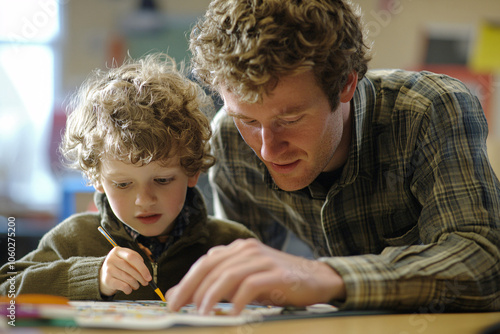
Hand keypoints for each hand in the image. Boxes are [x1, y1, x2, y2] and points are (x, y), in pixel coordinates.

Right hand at [99, 247, 151, 296]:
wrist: (102, 276)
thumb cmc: (118, 267)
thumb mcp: (125, 260)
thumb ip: (136, 263)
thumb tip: (147, 274)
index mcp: (118, 251)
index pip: (133, 257)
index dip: (143, 267)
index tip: (148, 276)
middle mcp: (111, 259)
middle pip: (131, 268)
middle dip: (141, 277)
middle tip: (146, 282)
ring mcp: (108, 269)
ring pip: (128, 278)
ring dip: (135, 284)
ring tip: (136, 285)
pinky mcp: (107, 280)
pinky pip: (123, 286)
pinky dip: (129, 289)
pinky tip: (129, 289)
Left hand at [166, 238, 344, 314]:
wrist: (317, 278)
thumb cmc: (277, 281)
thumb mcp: (245, 281)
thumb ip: (218, 284)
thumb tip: (181, 295)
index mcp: (238, 249)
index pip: (204, 262)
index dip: (185, 281)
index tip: (171, 302)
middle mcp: (247, 249)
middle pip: (211, 266)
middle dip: (190, 289)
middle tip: (178, 309)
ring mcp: (262, 259)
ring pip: (228, 275)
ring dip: (211, 296)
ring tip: (202, 314)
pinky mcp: (277, 273)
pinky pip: (251, 285)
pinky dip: (238, 300)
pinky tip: (233, 314)